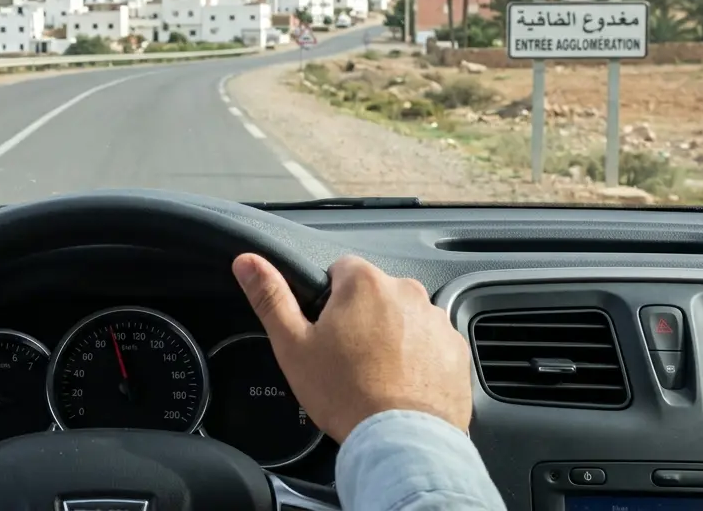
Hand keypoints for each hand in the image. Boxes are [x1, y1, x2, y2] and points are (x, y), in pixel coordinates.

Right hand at [232, 253, 471, 441]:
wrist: (401, 441)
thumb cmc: (344, 393)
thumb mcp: (293, 345)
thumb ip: (270, 297)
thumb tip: (247, 261)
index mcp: (363, 283)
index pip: (341, 270)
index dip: (328, 299)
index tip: (326, 330)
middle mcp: (406, 291)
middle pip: (375, 293)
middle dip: (361, 317)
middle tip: (347, 357)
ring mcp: (436, 320)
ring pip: (404, 317)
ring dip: (392, 335)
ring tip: (376, 375)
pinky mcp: (456, 349)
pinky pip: (431, 343)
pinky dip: (419, 357)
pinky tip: (402, 384)